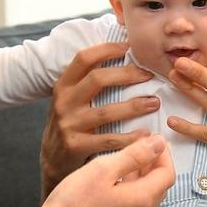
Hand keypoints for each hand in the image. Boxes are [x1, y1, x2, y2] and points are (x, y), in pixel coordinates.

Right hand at [33, 134, 174, 206]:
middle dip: (155, 164)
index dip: (164, 154)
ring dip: (143, 176)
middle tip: (141, 145)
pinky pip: (133, 206)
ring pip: (146, 197)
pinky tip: (114, 180)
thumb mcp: (103, 170)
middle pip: (159, 186)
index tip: (153, 139)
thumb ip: (134, 155)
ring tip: (126, 159)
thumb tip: (158, 144)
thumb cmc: (74, 203)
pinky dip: (132, 189)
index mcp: (142, 200)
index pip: (167, 174)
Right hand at [40, 41, 160, 197]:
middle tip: (150, 75)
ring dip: (134, 106)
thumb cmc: (71, 122)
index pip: (84, 58)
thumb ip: (89, 81)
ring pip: (106, 112)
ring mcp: (69, 124)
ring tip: (154, 103)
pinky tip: (146, 134)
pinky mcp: (76, 146)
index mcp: (64, 85)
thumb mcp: (71, 98)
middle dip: (127, 74)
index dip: (107, 49)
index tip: (130, 47)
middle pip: (97, 79)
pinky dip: (130, 138)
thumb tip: (123, 55)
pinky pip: (108, 140)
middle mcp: (64, 102)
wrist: (52, 159)